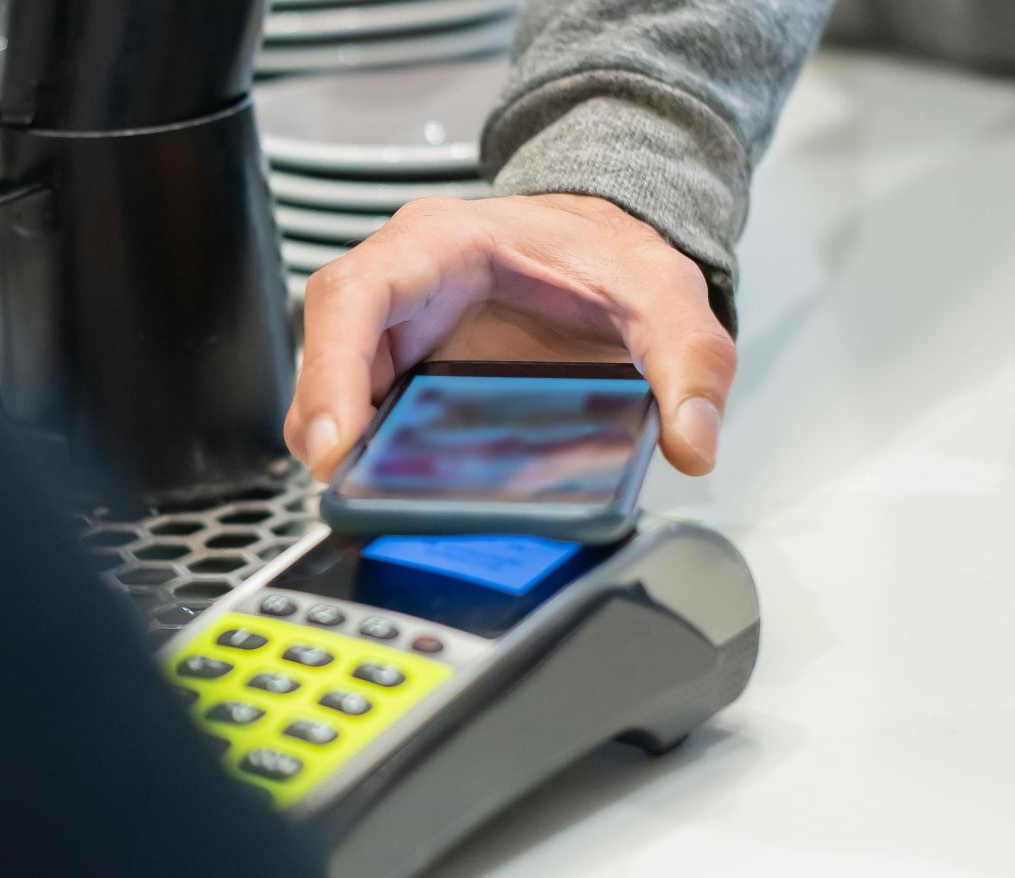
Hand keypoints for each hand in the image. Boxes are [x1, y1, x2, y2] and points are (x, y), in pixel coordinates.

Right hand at [284, 193, 735, 479]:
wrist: (602, 245)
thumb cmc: (606, 257)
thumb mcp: (665, 294)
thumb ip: (690, 363)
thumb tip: (692, 441)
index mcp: (444, 243)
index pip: (357, 293)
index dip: (334, 367)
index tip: (335, 436)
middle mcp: (403, 280)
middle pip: (328, 344)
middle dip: (323, 416)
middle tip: (340, 484)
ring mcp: (395, 328)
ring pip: (335, 384)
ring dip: (340, 442)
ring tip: (363, 497)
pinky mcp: (403, 369)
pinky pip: (364, 411)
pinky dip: (368, 452)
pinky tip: (390, 487)